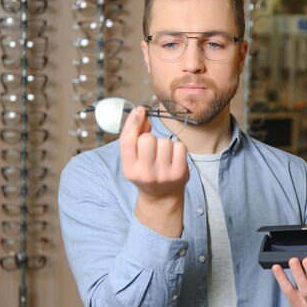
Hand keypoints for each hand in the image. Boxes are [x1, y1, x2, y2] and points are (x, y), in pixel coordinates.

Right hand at [119, 107, 188, 235]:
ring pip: (165, 141)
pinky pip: (179, 146)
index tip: (140, 110)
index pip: (127, 140)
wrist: (162, 196)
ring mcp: (163, 175)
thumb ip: (134, 135)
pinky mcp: (180, 174)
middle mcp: (145, 174)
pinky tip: (174, 157)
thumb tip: (140, 112)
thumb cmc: (146, 170)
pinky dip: (178, 148)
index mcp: (129, 169)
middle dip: (150, 137)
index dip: (133, 122)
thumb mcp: (134, 158)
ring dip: (165, 144)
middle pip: (147, 139)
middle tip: (153, 148)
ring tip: (164, 155)